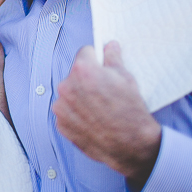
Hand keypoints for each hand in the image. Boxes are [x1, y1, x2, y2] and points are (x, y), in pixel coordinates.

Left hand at [52, 41, 161, 190]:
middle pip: (75, 74)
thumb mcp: (126, 78)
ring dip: (79, 97)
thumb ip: (113, 58)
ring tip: (99, 108)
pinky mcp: (60, 124)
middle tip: (104, 91)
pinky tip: (92, 120)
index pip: (85, 52)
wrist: (131, 145)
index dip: (96, 59)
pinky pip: (66, 112)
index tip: (101, 66)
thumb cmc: (130, 110)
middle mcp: (66, 86)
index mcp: (82, 70)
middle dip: (87, 79)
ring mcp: (61, 107)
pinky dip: (76, 114)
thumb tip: (110, 46)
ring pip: (69, 94)